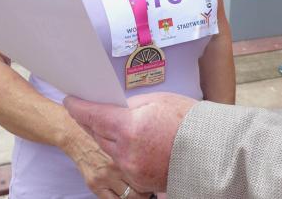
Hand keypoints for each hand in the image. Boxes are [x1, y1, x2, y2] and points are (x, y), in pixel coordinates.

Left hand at [65, 92, 196, 192]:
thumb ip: (130, 106)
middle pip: (98, 134)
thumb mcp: (157, 101)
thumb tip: (113, 109)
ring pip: (109, 151)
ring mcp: (133, 169)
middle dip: (91, 122)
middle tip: (86, 112)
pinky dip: (123, 153)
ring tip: (110, 126)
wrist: (211, 150)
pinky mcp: (141, 181)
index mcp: (129, 127)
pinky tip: (129, 144)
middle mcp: (126, 152)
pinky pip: (123, 164)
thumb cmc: (188, 121)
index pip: (94, 116)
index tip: (70, 101)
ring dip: (107, 138)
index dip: (78, 107)